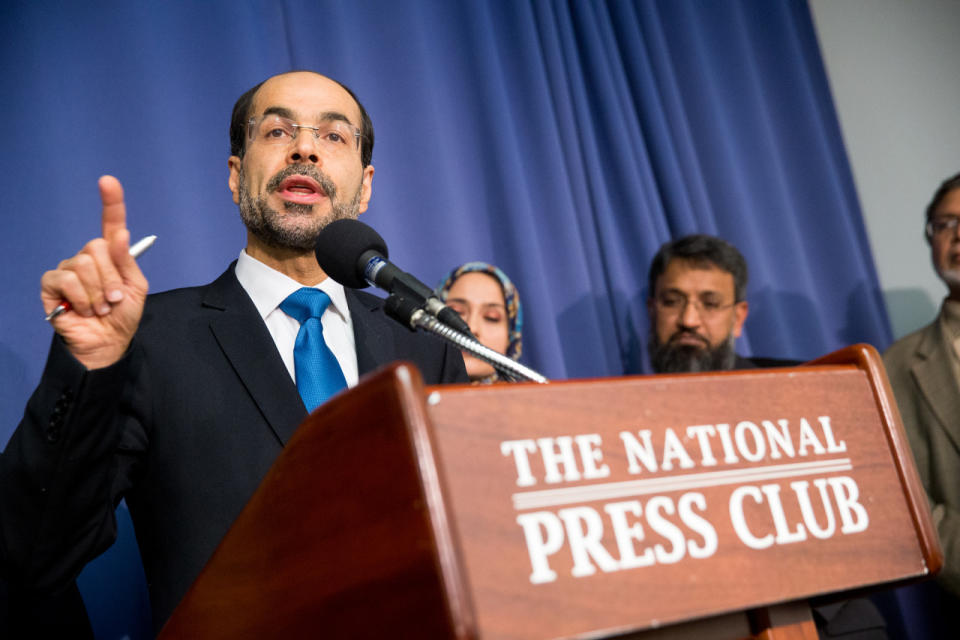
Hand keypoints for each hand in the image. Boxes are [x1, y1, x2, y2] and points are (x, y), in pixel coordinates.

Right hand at [41, 176, 148, 368]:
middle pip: (97, 247)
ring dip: (98, 292)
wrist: (108, 342)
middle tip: (114, 300)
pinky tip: (84, 310)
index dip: (111, 202)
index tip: (108, 181)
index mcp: (111, 255)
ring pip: (83, 264)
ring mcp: (68, 269)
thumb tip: (118, 232)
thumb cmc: (122, 316)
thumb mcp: (135, 288)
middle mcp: (87, 257)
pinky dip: (81, 297)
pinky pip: (66, 278)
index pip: (110, 223)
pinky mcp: (52, 284)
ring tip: (101, 308)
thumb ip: (127, 261)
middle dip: (111, 278)